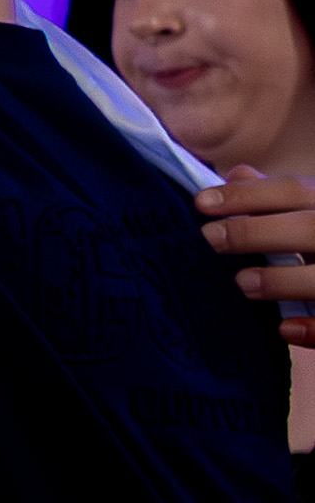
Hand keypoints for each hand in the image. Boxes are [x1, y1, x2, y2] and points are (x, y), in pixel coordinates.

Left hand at [199, 171, 314, 347]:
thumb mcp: (312, 211)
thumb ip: (279, 198)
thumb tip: (236, 173)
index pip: (296, 190)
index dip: (247, 195)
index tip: (200, 203)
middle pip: (310, 227)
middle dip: (256, 232)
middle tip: (210, 239)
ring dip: (282, 280)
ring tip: (241, 283)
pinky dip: (314, 329)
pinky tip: (284, 329)